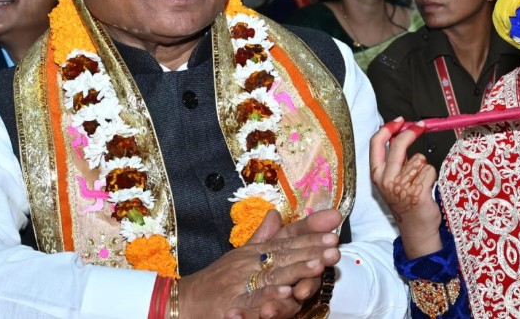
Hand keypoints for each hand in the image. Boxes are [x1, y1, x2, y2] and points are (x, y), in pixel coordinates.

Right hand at [180, 209, 339, 318]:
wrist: (185, 300)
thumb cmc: (217, 280)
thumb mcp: (240, 255)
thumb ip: (262, 237)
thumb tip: (276, 214)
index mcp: (254, 252)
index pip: (286, 239)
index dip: (310, 234)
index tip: (334, 226)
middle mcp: (249, 264)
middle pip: (284, 255)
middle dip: (310, 250)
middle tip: (334, 245)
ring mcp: (241, 284)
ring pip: (272, 276)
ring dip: (295, 270)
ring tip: (318, 265)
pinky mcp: (232, 305)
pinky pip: (253, 301)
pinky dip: (268, 298)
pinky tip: (286, 295)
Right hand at [370, 118, 441, 258]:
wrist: (415, 228)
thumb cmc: (406, 201)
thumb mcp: (392, 179)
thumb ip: (395, 159)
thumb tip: (404, 131)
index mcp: (377, 174)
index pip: (376, 144)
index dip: (388, 128)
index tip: (400, 120)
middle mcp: (386, 180)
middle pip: (399, 145)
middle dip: (411, 132)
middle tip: (421, 126)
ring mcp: (401, 186)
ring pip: (419, 159)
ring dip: (423, 167)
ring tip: (420, 181)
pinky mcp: (417, 192)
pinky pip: (429, 171)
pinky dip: (431, 177)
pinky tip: (426, 188)